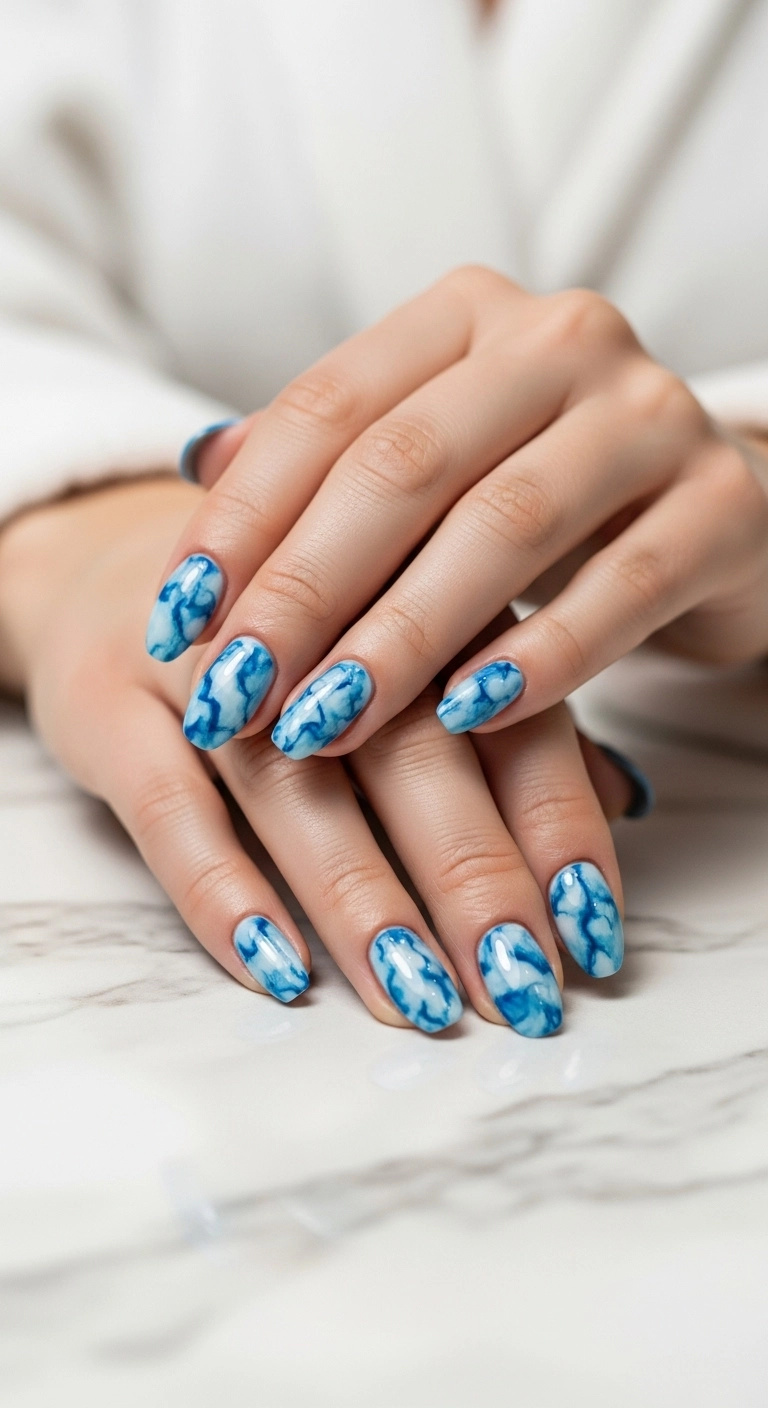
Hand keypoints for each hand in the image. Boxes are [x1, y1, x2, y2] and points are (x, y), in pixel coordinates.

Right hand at [0, 479, 637, 1034]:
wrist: (107, 566)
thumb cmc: (293, 632)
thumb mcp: (403, 651)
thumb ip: (507, 721)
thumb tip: (624, 800)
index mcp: (412, 595)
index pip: (505, 716)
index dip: (556, 826)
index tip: (592, 933)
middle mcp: (316, 620)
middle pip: (409, 751)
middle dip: (472, 875)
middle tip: (518, 984)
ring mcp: (208, 664)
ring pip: (293, 786)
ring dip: (361, 897)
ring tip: (419, 996)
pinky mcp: (108, 705)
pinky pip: (168, 808)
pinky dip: (222, 889)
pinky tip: (276, 965)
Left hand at [150, 267, 767, 758]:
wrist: (717, 515)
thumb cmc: (546, 496)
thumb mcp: (433, 464)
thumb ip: (329, 460)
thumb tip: (193, 465)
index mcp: (466, 317)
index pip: (326, 408)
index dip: (241, 519)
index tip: (176, 620)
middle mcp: (560, 340)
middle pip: (403, 466)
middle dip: (303, 591)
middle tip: (235, 692)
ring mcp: (651, 414)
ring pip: (504, 525)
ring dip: (401, 639)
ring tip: (324, 724)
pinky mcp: (725, 505)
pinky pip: (622, 588)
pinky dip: (539, 659)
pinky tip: (468, 719)